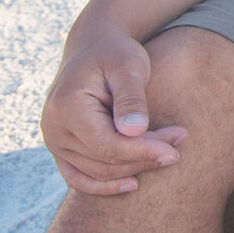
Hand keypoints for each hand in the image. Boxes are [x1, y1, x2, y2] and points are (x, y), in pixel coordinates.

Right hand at [42, 24, 185, 193]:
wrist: (93, 47)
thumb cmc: (115, 53)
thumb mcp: (129, 67)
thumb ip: (131, 99)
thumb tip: (134, 133)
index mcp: (66, 107)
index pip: (108, 145)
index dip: (143, 152)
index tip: (175, 149)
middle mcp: (53, 129)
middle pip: (104, 161)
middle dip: (145, 157)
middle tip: (180, 143)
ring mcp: (54, 141)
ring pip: (96, 172)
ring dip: (134, 167)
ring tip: (170, 152)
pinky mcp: (61, 148)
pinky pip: (78, 177)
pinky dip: (104, 185)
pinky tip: (134, 183)